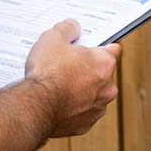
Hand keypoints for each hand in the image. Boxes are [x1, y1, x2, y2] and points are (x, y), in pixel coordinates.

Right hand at [24, 19, 120, 137]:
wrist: (35, 107)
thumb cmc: (46, 73)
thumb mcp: (52, 38)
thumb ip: (67, 28)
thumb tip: (73, 26)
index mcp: (104, 63)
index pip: (114, 49)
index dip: (101, 46)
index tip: (91, 47)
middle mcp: (108, 87)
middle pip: (103, 73)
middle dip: (89, 68)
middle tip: (68, 65)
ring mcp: (98, 107)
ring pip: (94, 94)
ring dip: (83, 89)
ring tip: (60, 85)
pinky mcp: (87, 124)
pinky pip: (83, 111)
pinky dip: (74, 107)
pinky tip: (59, 101)